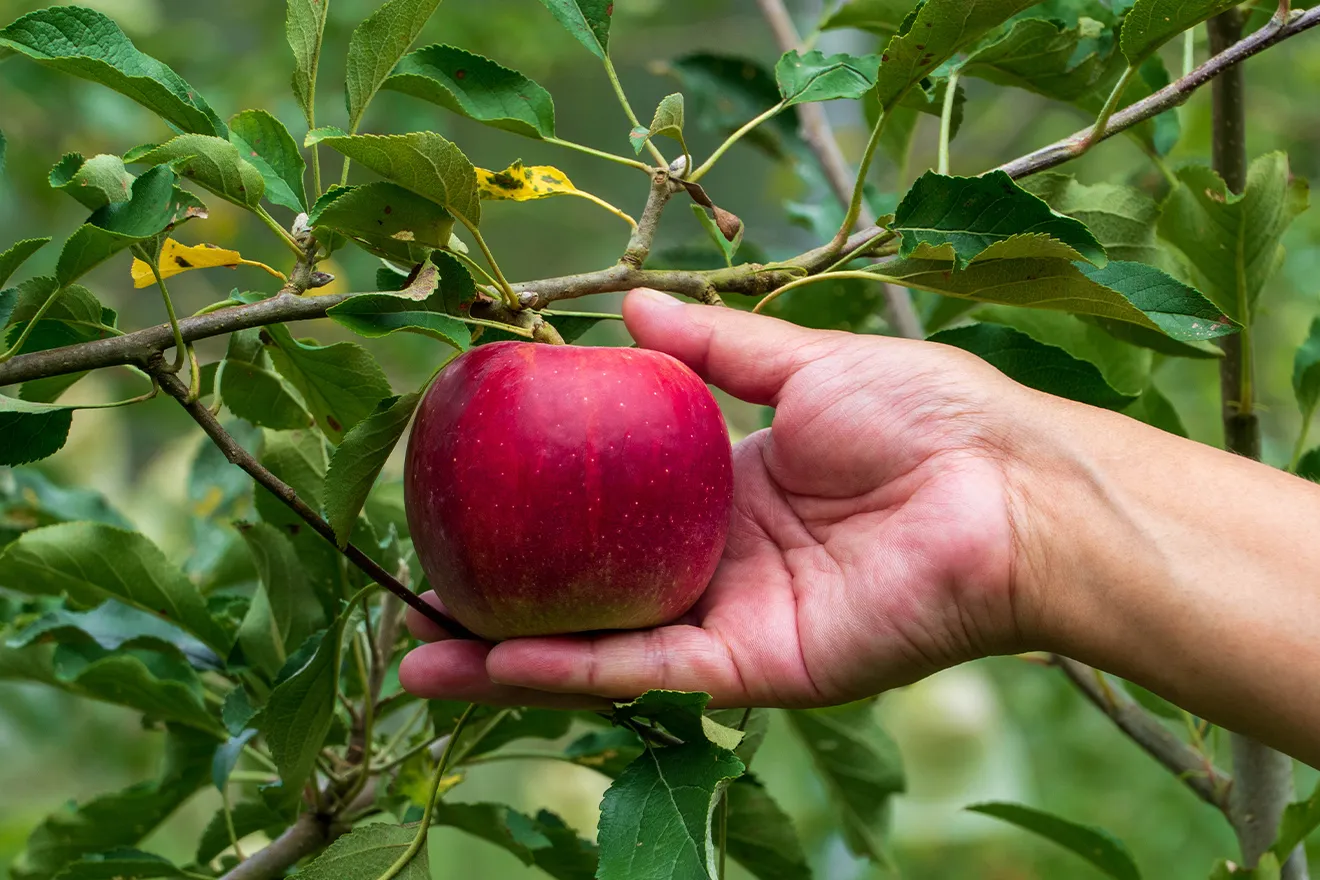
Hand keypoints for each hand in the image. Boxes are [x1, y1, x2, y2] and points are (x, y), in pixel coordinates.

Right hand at [400, 288, 1042, 707]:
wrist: (1007, 488)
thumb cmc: (926, 416)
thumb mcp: (802, 363)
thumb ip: (713, 349)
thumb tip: (624, 304)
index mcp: (729, 492)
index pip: (614, 509)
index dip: (544, 508)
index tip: (468, 492)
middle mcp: (718, 563)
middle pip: (592, 590)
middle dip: (505, 597)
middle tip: (418, 588)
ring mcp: (729, 621)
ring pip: (599, 646)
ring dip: (507, 656)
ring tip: (415, 655)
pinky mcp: (751, 667)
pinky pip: (643, 670)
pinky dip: (566, 669)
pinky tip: (487, 659)